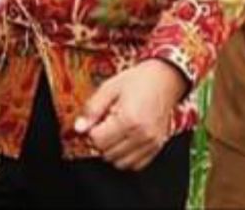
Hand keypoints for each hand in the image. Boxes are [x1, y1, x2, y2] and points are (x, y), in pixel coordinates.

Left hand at [73, 59, 187, 170]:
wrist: (165, 80)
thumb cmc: (137, 81)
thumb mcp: (109, 88)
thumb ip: (92, 109)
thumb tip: (79, 127)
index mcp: (129, 119)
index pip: (98, 140)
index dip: (91, 131)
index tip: (94, 121)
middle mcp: (142, 135)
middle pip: (108, 153)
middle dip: (100, 141)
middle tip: (104, 125)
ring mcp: (151, 143)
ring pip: (121, 163)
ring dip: (111, 151)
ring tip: (114, 132)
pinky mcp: (157, 147)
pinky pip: (136, 165)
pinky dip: (125, 157)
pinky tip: (124, 140)